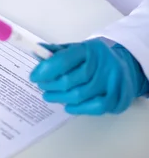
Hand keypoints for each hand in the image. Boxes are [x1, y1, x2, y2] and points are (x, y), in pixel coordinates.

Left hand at [30, 39, 148, 114]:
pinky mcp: (117, 97)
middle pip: (70, 79)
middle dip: (51, 85)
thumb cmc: (95, 58)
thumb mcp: (78, 48)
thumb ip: (58, 51)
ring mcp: (111, 81)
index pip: (63, 59)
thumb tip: (37, 52)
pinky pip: (95, 107)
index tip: (34, 76)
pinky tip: (67, 106)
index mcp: (89, 49)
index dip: (46, 69)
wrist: (125, 64)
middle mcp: (102, 64)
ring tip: (49, 96)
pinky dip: (78, 109)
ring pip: (80, 95)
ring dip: (60, 97)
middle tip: (41, 87)